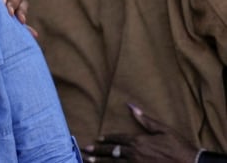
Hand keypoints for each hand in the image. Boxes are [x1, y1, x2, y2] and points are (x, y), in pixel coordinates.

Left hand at [0, 0, 33, 32]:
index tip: (1, 2)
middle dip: (13, 4)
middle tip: (9, 13)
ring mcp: (8, 0)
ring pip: (21, 5)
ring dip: (21, 12)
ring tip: (20, 21)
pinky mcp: (7, 12)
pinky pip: (18, 18)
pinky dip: (27, 27)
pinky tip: (33, 34)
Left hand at [81, 103, 198, 161]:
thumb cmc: (179, 147)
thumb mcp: (163, 130)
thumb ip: (145, 120)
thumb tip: (131, 106)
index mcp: (139, 141)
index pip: (118, 138)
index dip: (107, 139)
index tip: (98, 139)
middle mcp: (134, 153)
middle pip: (111, 151)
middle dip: (97, 151)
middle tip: (84, 150)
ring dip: (99, 162)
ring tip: (87, 160)